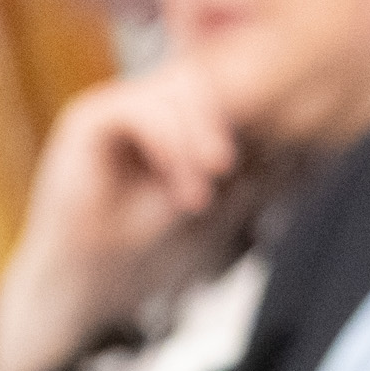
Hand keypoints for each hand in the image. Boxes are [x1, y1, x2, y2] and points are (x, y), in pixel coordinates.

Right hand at [0, 66, 237, 370]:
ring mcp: (108, 110)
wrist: (83, 290)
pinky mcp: (84, 121)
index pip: (213, 92)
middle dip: (221, 121)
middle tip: (227, 170)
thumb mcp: (204, 205)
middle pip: (196, 79)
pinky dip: (167, 143)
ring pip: (172, 89)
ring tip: (198, 197)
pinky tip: (177, 188)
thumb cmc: (140, 255)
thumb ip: (233, 170)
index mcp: (165, 123)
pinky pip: (137, 108)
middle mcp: (136, 108)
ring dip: (194, 140)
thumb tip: (286, 143)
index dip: (239, 116)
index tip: (253, 163)